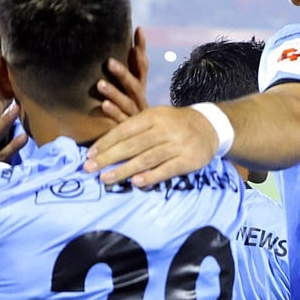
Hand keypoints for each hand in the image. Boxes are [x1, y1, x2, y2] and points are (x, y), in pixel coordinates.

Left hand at [85, 106, 218, 185]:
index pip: (124, 130)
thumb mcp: (156, 117)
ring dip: (123, 170)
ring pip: (146, 159)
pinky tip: (136, 183)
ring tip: (106, 178)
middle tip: (89, 168)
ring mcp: (177, 145)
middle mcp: (164, 129)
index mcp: (153, 115)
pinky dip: (150, 177)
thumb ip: (134, 129)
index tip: (90, 155)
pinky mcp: (188, 160)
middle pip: (132, 145)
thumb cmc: (174, 124)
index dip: (106, 142)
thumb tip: (105, 146)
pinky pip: (166, 170)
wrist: (209, 127)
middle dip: (108, 158)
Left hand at [97, 27, 148, 122]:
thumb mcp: (127, 92)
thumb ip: (123, 72)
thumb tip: (109, 48)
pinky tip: (103, 105)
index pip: (142, 66)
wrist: (144, 142)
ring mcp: (135, 115)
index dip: (141, 48)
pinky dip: (113, 112)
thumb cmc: (128, 112)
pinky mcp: (128, 130)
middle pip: (134, 84)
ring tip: (99, 84)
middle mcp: (139, 100)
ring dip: (114, 93)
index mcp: (139, 89)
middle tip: (109, 62)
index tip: (139, 29)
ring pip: (126, 102)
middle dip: (123, 73)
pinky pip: (121, 120)